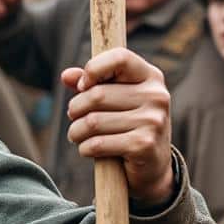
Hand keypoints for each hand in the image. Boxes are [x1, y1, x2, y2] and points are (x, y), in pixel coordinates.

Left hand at [61, 48, 174, 205]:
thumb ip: (90, 84)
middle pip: (96, 95)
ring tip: (79, 135)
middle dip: (75, 110)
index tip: (82, 86)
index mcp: (150, 77)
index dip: (93, 69)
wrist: (151, 166)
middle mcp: (156, 96)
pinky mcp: (144, 145)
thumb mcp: (112, 100)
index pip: (119, 57)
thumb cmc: (126, 126)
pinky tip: (89, 150)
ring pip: (92, 122)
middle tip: (75, 119)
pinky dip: (85, 149)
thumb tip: (66, 76)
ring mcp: (153, 121)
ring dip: (76, 132)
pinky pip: (98, 144)